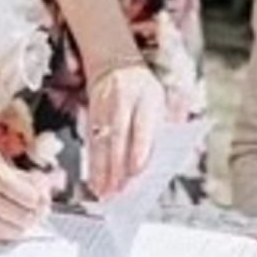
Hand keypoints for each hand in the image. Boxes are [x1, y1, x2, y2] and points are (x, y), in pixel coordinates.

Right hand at [0, 156, 49, 240]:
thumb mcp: (4, 169)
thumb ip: (29, 181)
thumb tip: (46, 196)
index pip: (30, 197)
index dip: (39, 200)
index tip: (40, 198)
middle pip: (25, 217)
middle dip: (35, 214)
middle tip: (35, 210)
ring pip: (17, 230)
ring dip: (24, 224)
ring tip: (20, 214)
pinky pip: (4, 237)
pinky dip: (11, 230)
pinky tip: (7, 220)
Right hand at [82, 63, 164, 197]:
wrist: (113, 63)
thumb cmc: (143, 90)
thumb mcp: (160, 98)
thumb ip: (164, 125)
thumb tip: (164, 159)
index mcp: (145, 96)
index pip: (141, 124)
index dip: (139, 148)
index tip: (137, 170)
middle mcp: (121, 102)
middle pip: (118, 137)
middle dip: (118, 166)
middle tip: (119, 190)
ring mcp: (103, 110)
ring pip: (102, 142)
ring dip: (102, 170)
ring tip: (105, 192)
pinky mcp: (91, 118)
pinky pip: (92, 144)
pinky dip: (93, 165)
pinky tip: (95, 182)